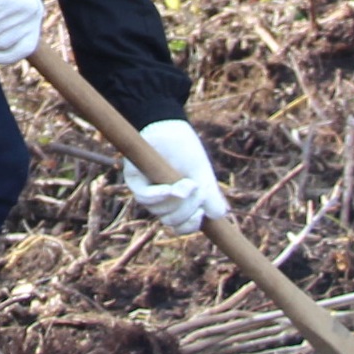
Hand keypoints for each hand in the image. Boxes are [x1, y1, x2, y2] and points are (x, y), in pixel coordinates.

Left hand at [122, 119, 228, 233]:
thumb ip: (211, 197)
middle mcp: (161, 201)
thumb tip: (219, 215)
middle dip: (187, 209)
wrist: (172, 127)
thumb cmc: (187, 151)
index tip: (200, 215)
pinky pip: (144, 197)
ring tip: (188, 182)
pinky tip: (170, 189)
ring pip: (159, 210)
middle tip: (197, 189)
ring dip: (176, 200)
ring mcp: (147, 191)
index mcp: (177, 203)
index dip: (189, 225)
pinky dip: (159, 195)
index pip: (181, 226)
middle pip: (171, 220)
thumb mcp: (203, 176)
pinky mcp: (134, 179)